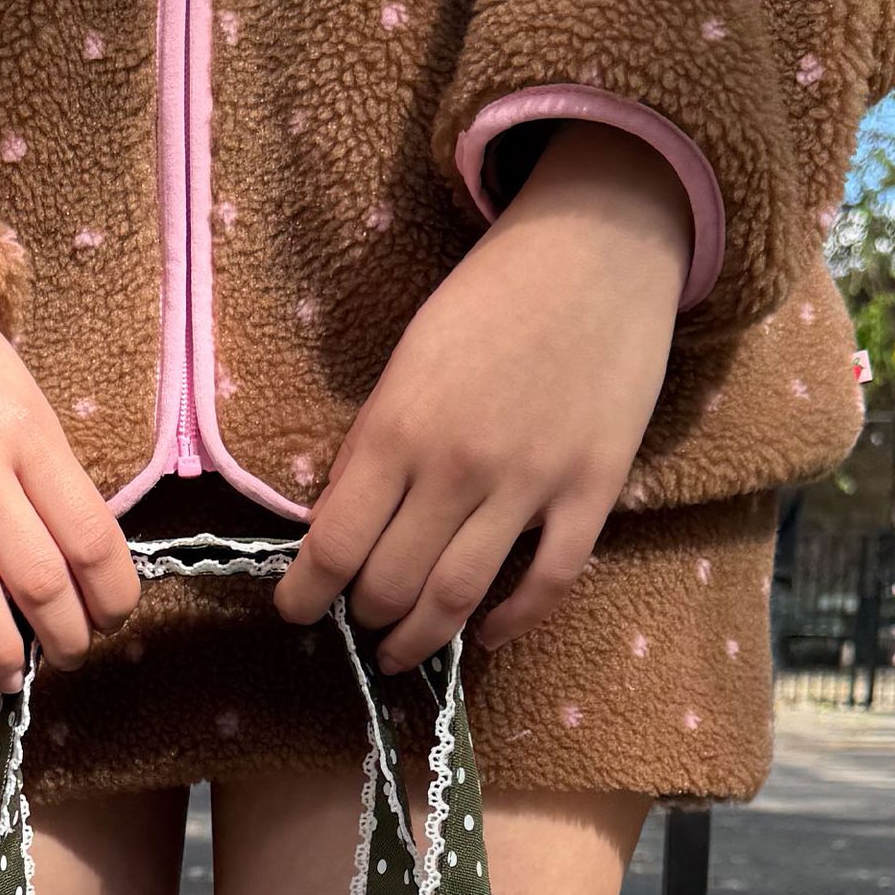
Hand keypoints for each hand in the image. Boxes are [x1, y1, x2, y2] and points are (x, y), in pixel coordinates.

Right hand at [0, 289, 138, 691]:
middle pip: (35, 576)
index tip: (112, 620)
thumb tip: (80, 551)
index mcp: (23, 427)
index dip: (112, 596)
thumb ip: (42, 461)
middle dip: (64, 635)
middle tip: (67, 655)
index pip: (89, 536)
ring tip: (9, 676)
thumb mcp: (12, 384)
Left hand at [275, 123, 691, 669]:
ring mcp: (530, 484)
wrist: (599, 243)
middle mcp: (457, 467)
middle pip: (392, 584)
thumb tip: (339, 524)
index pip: (333, 546)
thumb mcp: (406, 357)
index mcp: (398, 428)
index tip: (296, 612)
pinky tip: (487, 633)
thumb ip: (373, 443)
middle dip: (367, 616)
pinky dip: (512, 622)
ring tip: (403, 651)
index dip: (305, 595)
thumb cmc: (490, 295)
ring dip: (421, 639)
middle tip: (363, 619)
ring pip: (458, 598)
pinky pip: (547, 584)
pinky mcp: (592, 490)